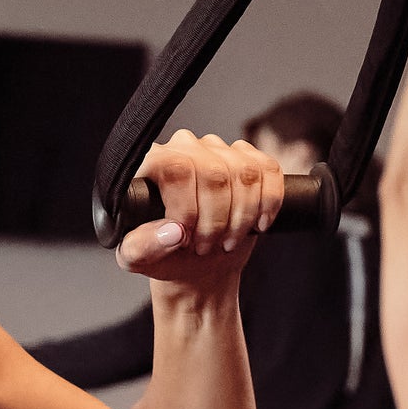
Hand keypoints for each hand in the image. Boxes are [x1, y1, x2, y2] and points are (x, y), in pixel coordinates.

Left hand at [116, 131, 284, 293]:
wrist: (196, 261)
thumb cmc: (162, 255)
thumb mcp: (138, 258)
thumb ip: (143, 246)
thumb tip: (172, 231)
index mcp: (151, 162)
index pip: (177, 168)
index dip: (188, 208)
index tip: (185, 238)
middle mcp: (185, 146)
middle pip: (214, 173)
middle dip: (216, 220)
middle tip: (206, 247)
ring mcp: (219, 150)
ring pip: (245, 173)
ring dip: (242, 217)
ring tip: (226, 241)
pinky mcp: (248, 159)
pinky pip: (269, 170)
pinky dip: (269, 202)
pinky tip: (258, 224)